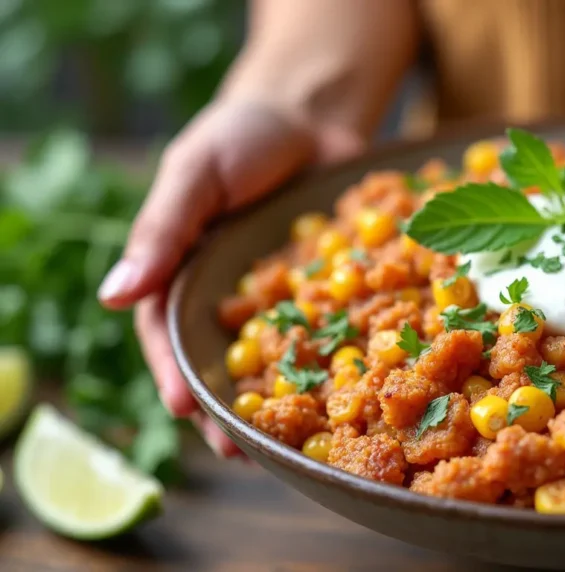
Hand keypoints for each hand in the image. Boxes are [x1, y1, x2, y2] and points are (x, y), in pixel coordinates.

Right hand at [97, 98, 362, 455]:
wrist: (314, 113)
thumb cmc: (240, 136)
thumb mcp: (194, 174)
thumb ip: (162, 232)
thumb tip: (113, 297)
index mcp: (186, 273)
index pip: (169, 335)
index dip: (174, 373)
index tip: (184, 408)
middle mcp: (233, 297)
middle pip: (223, 363)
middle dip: (228, 409)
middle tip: (239, 451)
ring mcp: (286, 299)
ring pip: (280, 361)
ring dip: (283, 403)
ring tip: (288, 447)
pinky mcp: (335, 291)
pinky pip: (336, 330)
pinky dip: (341, 360)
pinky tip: (353, 392)